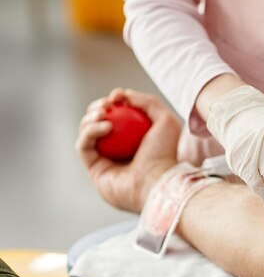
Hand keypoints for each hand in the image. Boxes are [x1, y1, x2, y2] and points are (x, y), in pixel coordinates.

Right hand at [76, 88, 179, 212]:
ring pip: (87, 132)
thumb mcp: (166, 121)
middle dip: (97, 108)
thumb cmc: (166, 153)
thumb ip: (147, 102)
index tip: (117, 95)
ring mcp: (105, 161)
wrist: (157, 182)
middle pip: (98, 123)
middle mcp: (119, 151)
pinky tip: (105, 126)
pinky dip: (90, 132)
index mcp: (135, 140)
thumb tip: (122, 94)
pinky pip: (83, 145)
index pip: (117, 116)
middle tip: (107, 104)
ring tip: (105, 113)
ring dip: (91, 118)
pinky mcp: (94, 170)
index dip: (113, 102)